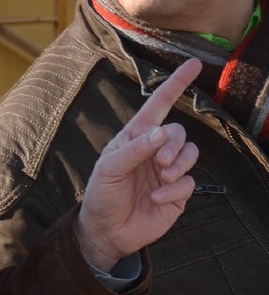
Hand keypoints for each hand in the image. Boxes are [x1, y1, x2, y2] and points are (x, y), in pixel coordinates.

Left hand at [76, 58, 201, 272]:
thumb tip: (160, 132)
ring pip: (190, 154)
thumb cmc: (102, 194)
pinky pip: (190, 182)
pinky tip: (157, 199)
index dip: (175, 84)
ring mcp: (167, 170)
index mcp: (135, 136)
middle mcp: (153, 149)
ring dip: (178, 164)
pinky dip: (176, 189)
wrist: (107, 230)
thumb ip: (134, 149)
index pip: (158, 104)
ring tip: (160, 177)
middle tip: (159, 162)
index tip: (193, 64)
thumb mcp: (109, 168)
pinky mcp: (177, 192)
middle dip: (172, 145)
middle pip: (178, 132)